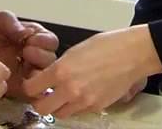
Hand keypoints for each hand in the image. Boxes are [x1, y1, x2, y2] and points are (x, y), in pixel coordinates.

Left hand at [0, 11, 58, 97]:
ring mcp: (29, 74)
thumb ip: (12, 22)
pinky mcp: (21, 88)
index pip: (50, 41)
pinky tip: (25, 84)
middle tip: (26, 53)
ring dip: (39, 74)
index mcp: (36, 38)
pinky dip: (34, 92)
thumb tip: (27, 32)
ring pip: (46, 78)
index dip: (44, 41)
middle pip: (51, 61)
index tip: (31, 40)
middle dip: (41, 56)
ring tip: (25, 68)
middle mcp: (36, 57)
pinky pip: (34, 94)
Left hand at [22, 25, 161, 117]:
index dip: (29, 87)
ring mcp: (84, 101)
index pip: (31, 89)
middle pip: (42, 108)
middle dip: (40, 102)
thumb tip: (48, 78)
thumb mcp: (73, 51)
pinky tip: (81, 93)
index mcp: (60, 71)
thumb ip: (58, 67)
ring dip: (58, 106)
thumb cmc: (105, 46)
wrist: (132, 55)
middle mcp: (69, 89)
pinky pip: (78, 112)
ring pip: (60, 114)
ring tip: (63, 94)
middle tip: (44, 94)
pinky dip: (75, 107)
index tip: (32, 83)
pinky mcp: (97, 108)